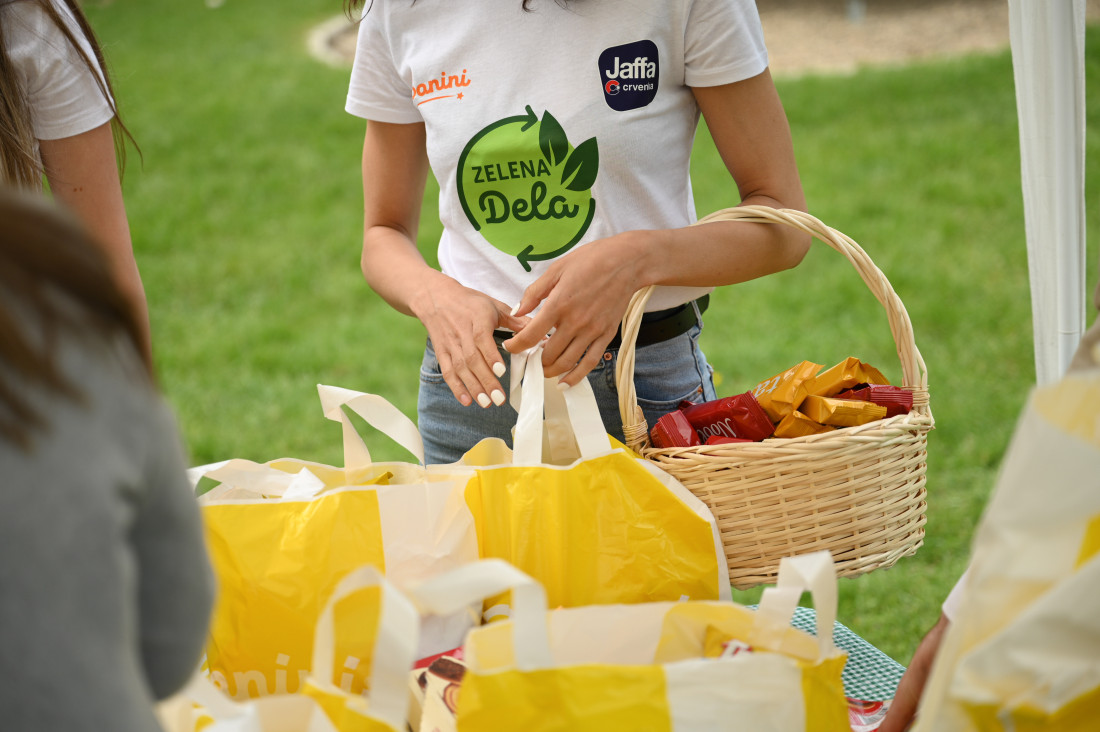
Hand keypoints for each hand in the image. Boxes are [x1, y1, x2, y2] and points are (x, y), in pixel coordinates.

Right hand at [415, 277, 527, 407]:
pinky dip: (456, 387)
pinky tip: (466, 401)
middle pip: (472, 359)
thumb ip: (516, 320)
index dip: (490, 356)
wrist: (435, 298)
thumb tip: (539, 330)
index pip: (482, 339)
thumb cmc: (469, 302)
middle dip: (485, 380)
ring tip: (486, 403)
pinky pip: (447, 372)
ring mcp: (450, 345)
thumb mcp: (493, 305)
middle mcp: (461, 333)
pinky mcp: (441, 353)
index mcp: (477, 319)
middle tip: (499, 398)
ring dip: (473, 387)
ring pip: (460, 369)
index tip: (501, 371)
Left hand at [503, 231, 647, 385]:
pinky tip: (565, 382)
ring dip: (550, 371)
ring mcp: (592, 331)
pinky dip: (575, 376)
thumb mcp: (557, 269)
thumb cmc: (591, 260)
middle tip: (527, 358)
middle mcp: (575, 322)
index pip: (530, 335)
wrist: (627, 263)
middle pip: (547, 354)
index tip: (510, 347)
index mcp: (559, 304)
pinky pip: (589, 363)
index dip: (516, 346)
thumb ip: (534, 293)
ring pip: (566, 362)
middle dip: (533, 360)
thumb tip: (517, 312)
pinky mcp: (606, 335)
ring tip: (542, 369)